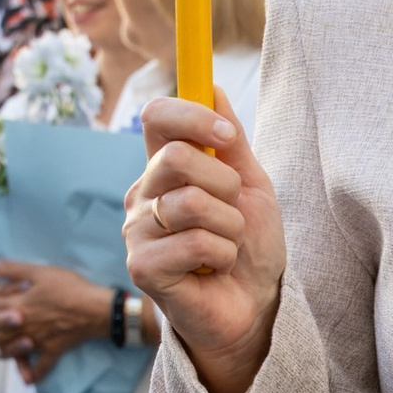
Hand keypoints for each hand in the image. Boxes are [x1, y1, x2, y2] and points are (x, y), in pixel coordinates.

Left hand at [0, 261, 115, 375]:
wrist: (97, 309)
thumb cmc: (68, 287)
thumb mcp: (37, 271)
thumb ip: (5, 267)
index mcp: (16, 306)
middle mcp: (22, 327)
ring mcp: (37, 342)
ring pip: (11, 351)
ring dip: (2, 350)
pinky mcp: (52, 351)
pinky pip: (40, 368)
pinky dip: (32, 374)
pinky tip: (27, 379)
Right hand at [125, 95, 283, 392]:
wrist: (255, 306)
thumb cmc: (251, 247)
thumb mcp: (251, 185)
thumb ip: (230, 141)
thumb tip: (212, 86)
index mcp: (165, 168)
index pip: (156, 116)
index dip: (191, 116)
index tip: (226, 138)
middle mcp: (143, 194)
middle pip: (177, 157)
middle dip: (225, 185)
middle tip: (234, 215)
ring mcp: (137, 231)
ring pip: (191, 202)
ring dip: (230, 226)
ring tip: (228, 246)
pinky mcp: (142, 267)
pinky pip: (195, 242)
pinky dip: (223, 254)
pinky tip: (216, 269)